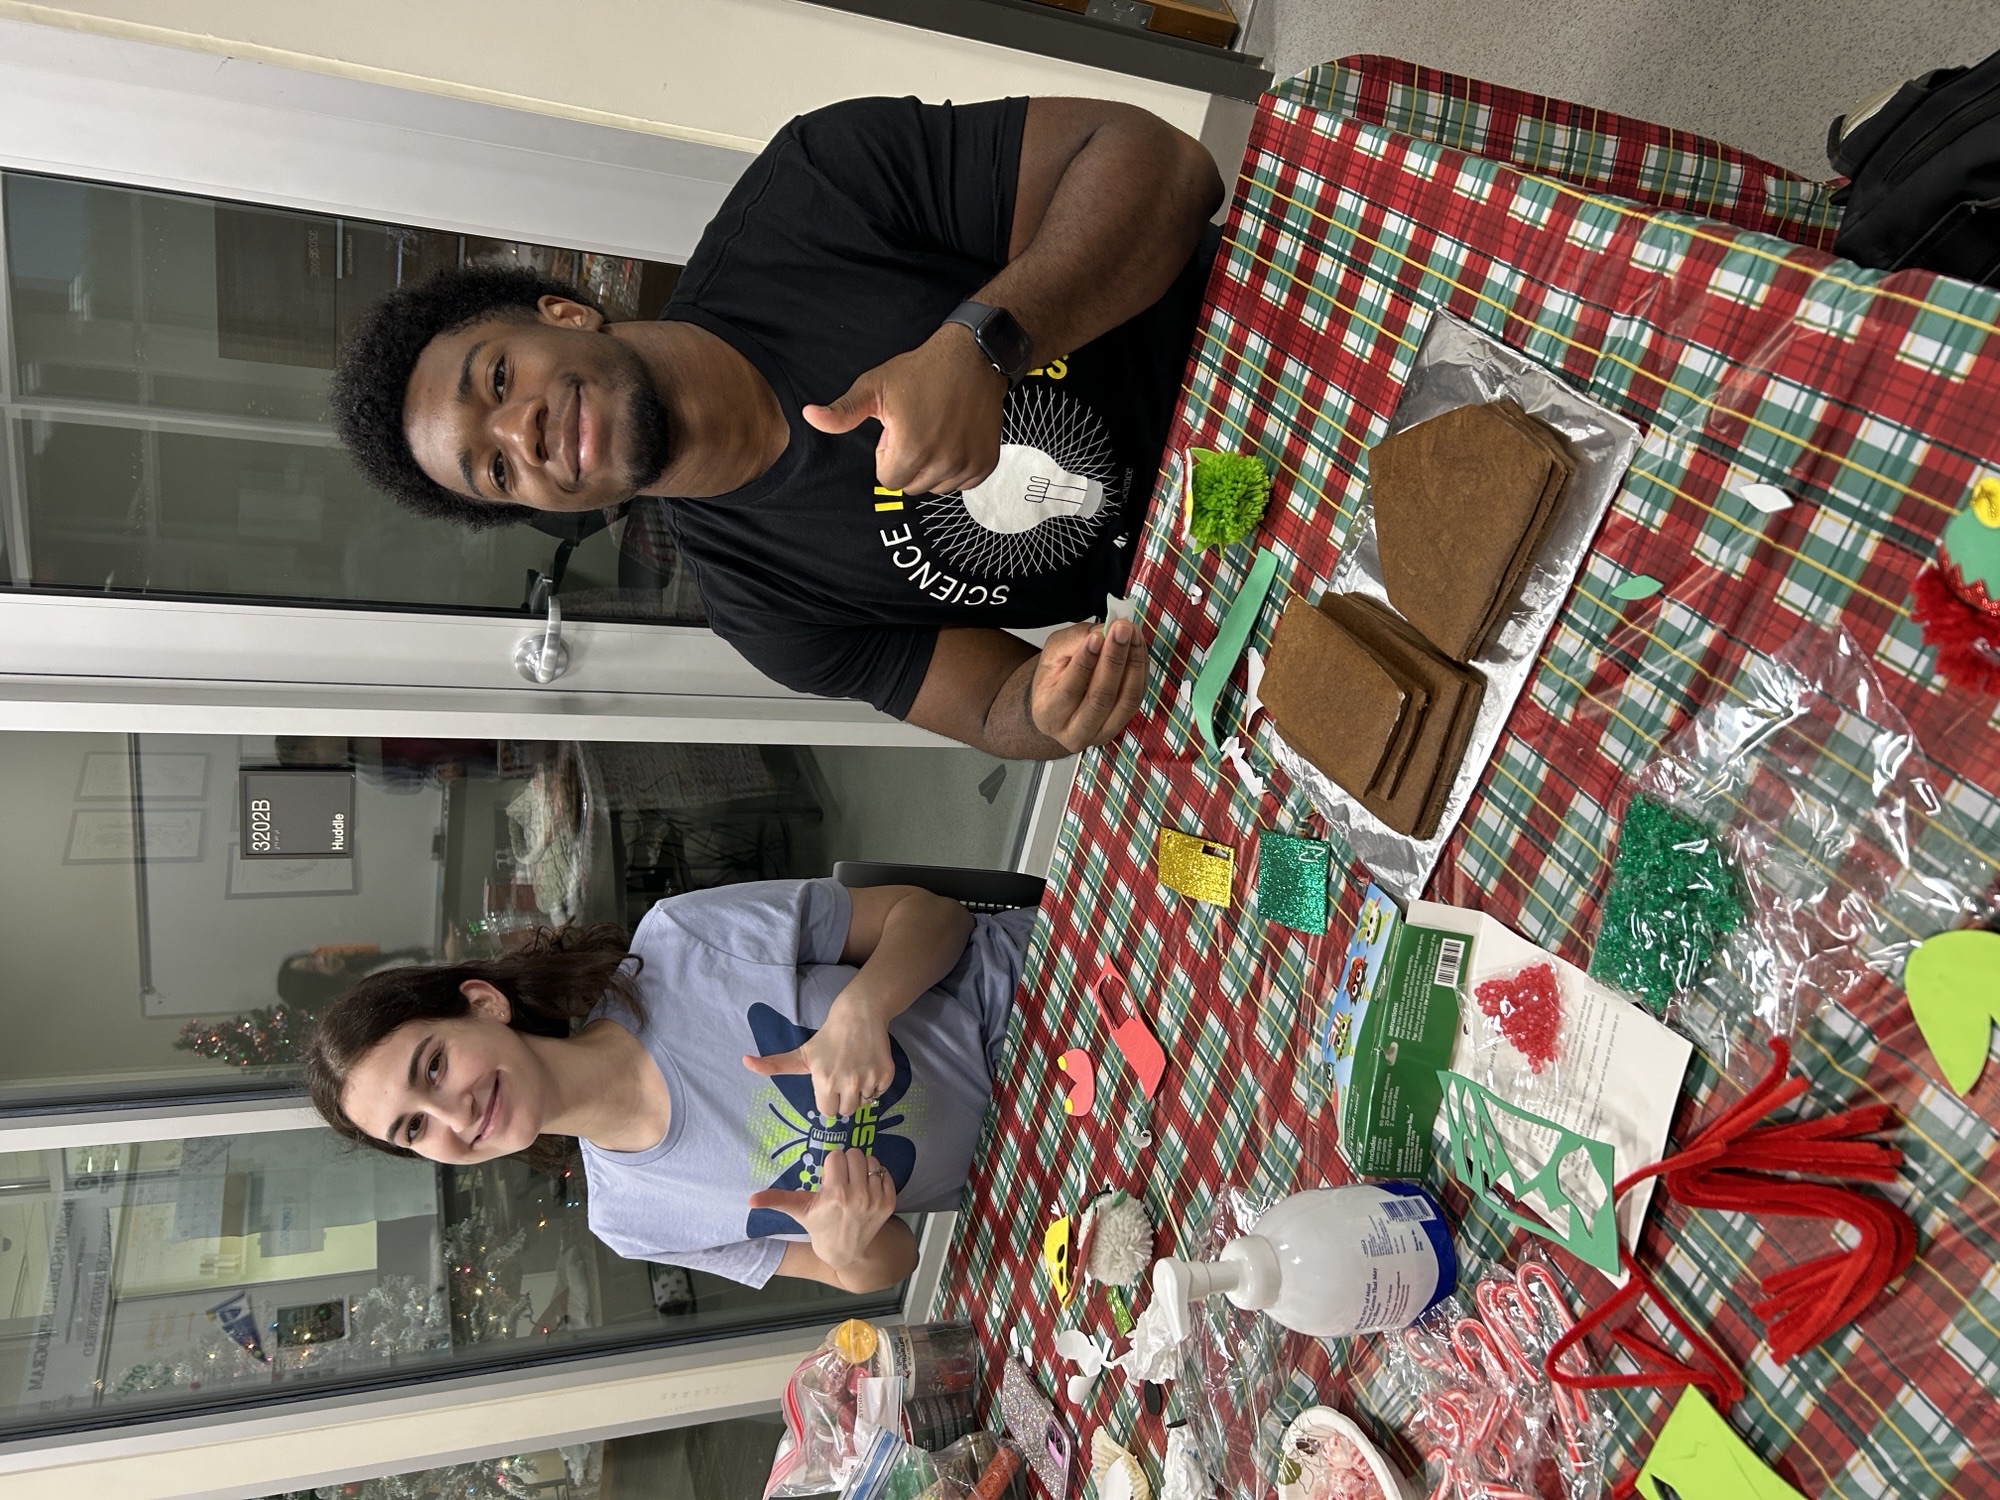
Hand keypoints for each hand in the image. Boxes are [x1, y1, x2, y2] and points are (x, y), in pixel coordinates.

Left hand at [742, 999, 893, 1119]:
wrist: (859, 1014)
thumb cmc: (827, 1037)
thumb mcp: (800, 1054)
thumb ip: (773, 1064)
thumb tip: (743, 1061)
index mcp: (824, 1081)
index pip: (827, 1112)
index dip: (827, 1099)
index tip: (828, 1083)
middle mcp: (847, 1083)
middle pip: (846, 1111)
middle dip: (844, 1099)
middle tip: (842, 1078)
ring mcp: (868, 1079)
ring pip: (864, 1103)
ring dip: (860, 1092)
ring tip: (855, 1071)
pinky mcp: (886, 1075)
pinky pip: (879, 1093)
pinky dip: (875, 1085)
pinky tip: (868, 1067)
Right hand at [746, 1147, 896, 1271]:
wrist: (846, 1251)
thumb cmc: (820, 1226)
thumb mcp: (799, 1211)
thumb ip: (776, 1200)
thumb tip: (750, 1199)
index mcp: (836, 1194)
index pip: (836, 1156)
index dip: (831, 1165)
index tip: (828, 1180)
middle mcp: (859, 1195)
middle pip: (855, 1154)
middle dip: (846, 1164)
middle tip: (841, 1180)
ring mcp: (877, 1199)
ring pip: (871, 1160)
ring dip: (862, 1168)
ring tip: (853, 1185)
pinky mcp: (889, 1202)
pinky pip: (885, 1172)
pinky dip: (876, 1177)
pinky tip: (866, 1190)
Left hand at [802, 325, 1008, 494]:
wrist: (972, 358)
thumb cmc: (921, 371)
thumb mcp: (875, 387)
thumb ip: (843, 412)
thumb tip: (809, 416)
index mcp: (911, 450)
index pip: (888, 481)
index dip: (887, 457)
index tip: (897, 432)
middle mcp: (942, 463)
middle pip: (912, 487)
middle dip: (910, 464)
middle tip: (917, 429)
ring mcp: (967, 464)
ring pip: (938, 486)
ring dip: (933, 467)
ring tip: (936, 432)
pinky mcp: (985, 464)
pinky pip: (963, 483)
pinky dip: (957, 467)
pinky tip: (954, 438)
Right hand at [1030, 618, 1148, 750]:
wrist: (1060, 700)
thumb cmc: (1053, 676)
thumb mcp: (1053, 653)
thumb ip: (1075, 641)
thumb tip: (1106, 631)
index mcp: (1047, 715)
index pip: (1069, 690)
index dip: (1085, 662)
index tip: (1097, 636)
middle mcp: (1073, 733)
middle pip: (1100, 699)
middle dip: (1114, 659)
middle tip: (1122, 628)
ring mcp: (1100, 735)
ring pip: (1125, 701)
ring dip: (1133, 663)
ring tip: (1133, 634)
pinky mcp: (1120, 727)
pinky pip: (1136, 698)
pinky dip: (1140, 670)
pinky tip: (1138, 647)